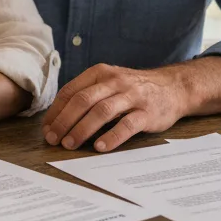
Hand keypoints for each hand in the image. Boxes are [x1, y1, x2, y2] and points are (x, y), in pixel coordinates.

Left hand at [42, 64, 183, 152]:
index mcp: (100, 73)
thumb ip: (88, 94)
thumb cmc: (133, 89)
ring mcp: (132, 96)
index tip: (47, 128)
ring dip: (82, 129)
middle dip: (64, 121)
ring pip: (102, 111)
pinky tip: (100, 147)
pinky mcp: (147, 112)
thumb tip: (58, 119)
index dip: (56, 111)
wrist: (173, 87)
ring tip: (70, 144)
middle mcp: (115, 81)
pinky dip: (112, 136)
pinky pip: (127, 125)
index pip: (71, 91)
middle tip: (53, 139)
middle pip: (83, 100)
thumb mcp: (109, 82)